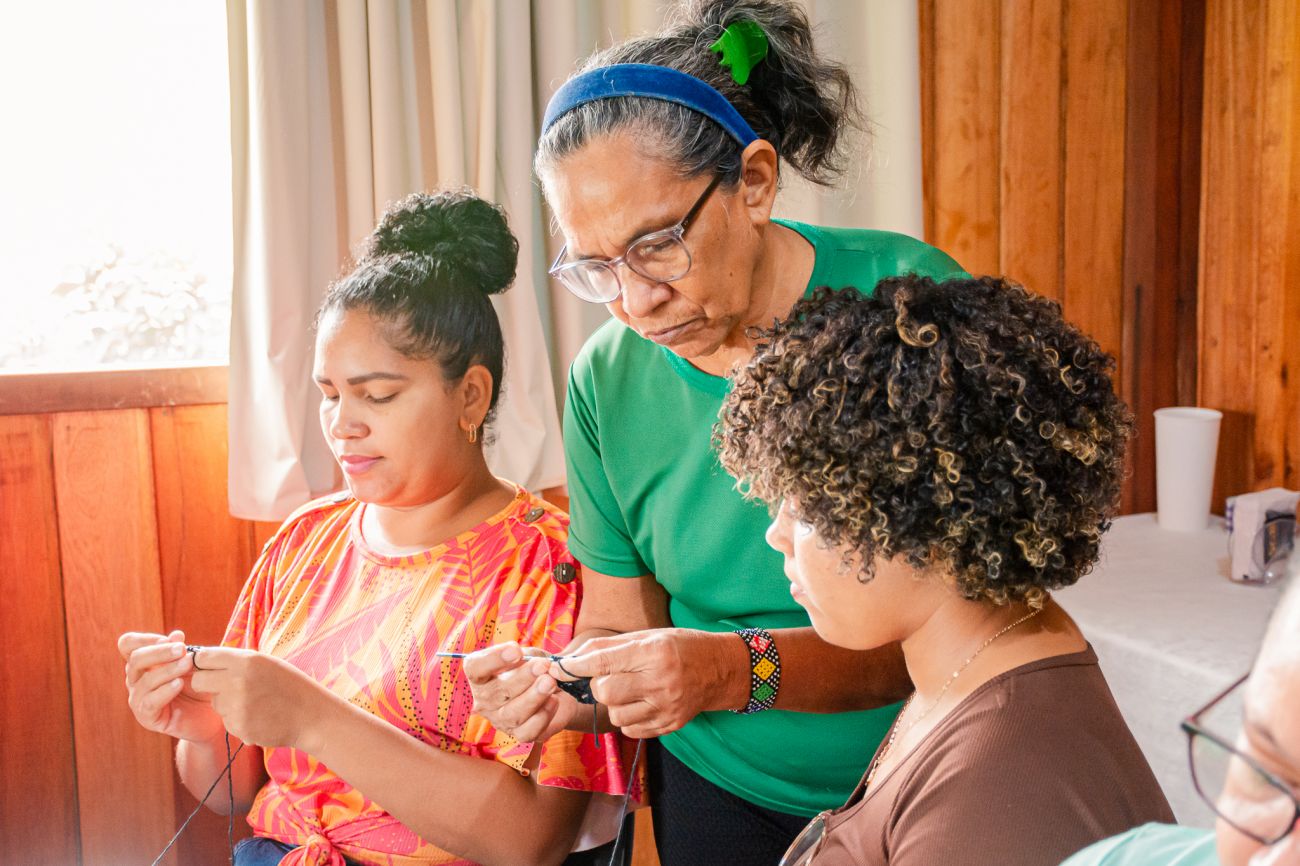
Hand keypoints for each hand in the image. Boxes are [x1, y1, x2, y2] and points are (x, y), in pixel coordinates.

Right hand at [119, 630, 222, 742]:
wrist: (210, 717)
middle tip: (182, 649)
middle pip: (135, 659)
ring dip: (168, 670)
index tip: (169, 639)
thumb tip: (176, 634)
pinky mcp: (147, 718)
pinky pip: (150, 702)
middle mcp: (135, 679)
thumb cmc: (198, 685)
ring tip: (188, 664)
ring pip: (145, 681)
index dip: (146, 638)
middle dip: (160, 652)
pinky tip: (179, 684)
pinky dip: (165, 691)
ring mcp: (138, 699)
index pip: (128, 644)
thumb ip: (182, 650)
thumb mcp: (192, 665)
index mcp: (142, 662)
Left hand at [188, 647, 327, 750]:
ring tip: (254, 703)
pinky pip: (226, 720)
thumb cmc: (290, 686)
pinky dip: (238, 719)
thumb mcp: (266, 663)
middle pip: (198, 681)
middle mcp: (238, 681)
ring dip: (227, 703)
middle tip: (224, 687)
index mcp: (247, 660)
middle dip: (206, 684)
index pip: (203, 657)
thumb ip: (237, 661)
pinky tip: (258, 716)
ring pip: (214, 702)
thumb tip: (205, 660)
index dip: (202, 663)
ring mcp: (237, 705)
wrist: (312, 716)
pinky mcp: (238, 726)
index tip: (208, 668)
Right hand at [464, 643, 578, 742]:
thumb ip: (529, 657)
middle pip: (495, 692)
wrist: (558, 690)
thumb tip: (535, 664)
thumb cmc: (536, 668)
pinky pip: (529, 731)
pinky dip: (543, 715)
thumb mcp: (531, 655)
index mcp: (481, 676)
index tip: (515, 649)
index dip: (493, 659)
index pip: (475, 668)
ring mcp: (500, 720)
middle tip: (542, 666)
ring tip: (550, 682)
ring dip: (533, 697)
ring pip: (512, 714)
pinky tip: (554, 700)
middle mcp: (485, 700)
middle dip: (521, 678)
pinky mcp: (520, 734)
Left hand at [555, 628, 748, 738]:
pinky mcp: (669, 725)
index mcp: (654, 653)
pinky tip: (639, 703)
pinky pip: (630, 729)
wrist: (721, 669)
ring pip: (615, 715)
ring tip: (630, 689)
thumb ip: (610, 647)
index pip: (603, 661)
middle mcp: (660, 682)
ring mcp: (666, 708)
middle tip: (610, 676)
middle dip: (599, 685)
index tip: (558, 668)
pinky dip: (627, 717)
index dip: (576, 665)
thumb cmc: (681, 646)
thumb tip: (573, 659)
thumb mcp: (649, 635)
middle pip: (605, 692)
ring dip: (614, 703)